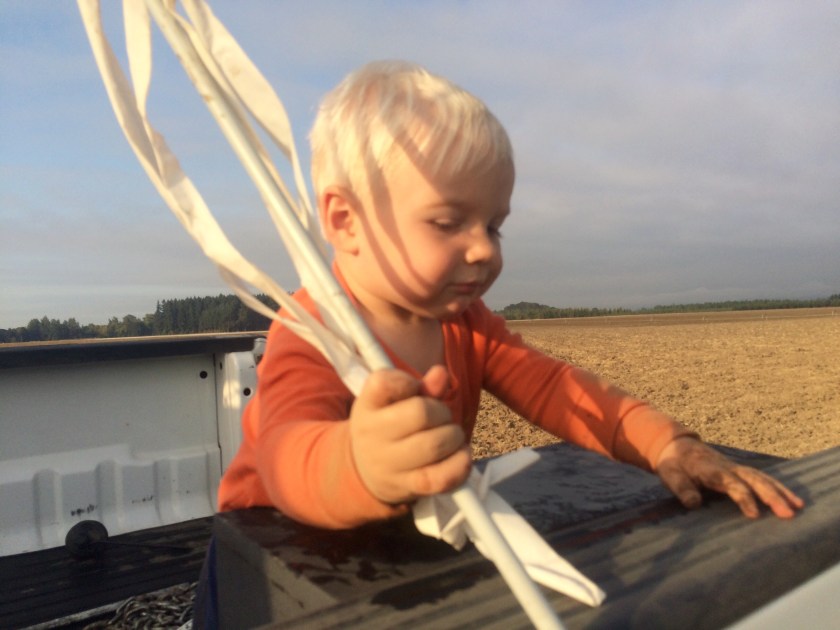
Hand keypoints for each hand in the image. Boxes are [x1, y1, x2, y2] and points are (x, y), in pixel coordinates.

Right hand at [348, 365, 470, 504]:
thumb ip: (422, 386)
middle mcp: (372, 434)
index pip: (383, 384)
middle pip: (420, 413)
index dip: (408, 382)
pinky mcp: (408, 487)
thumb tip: (441, 374)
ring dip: (454, 436)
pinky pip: (441, 478)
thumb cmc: (389, 425)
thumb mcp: (396, 401)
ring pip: (434, 445)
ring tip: (452, 436)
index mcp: (367, 405)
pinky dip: (460, 464)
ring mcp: (388, 464)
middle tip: (442, 417)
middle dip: (442, 411)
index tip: (414, 389)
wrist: (367, 470)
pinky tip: (461, 455)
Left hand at [655, 437, 804, 518]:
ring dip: (781, 492)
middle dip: (772, 497)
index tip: (755, 514)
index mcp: (711, 469)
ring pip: (763, 478)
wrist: (677, 445)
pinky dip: (779, 488)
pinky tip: (793, 500)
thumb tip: (694, 503)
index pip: (732, 485)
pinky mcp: (741, 471)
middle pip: (754, 480)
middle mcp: (728, 467)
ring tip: (798, 507)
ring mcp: (736, 468)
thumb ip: (682, 489)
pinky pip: (763, 479)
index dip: (744, 498)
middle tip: (788, 514)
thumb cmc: (674, 464)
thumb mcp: (670, 475)